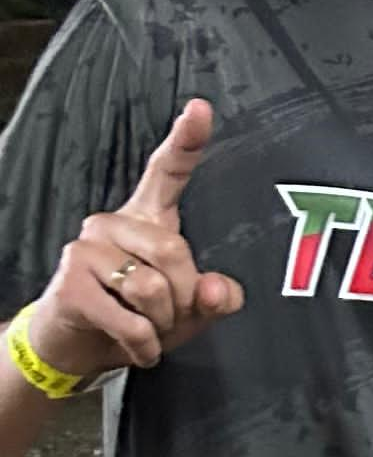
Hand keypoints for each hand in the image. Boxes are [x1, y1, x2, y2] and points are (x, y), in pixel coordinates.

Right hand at [25, 99, 243, 380]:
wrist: (75, 346)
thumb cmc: (135, 318)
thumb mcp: (187, 312)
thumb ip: (214, 298)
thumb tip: (217, 291)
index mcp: (146, 218)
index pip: (167, 173)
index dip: (186, 141)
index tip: (201, 108)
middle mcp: (112, 222)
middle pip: (176, 251)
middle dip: (184, 299)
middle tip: (170, 316)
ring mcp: (86, 248)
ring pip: (154, 288)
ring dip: (162, 324)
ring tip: (147, 328)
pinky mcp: (71, 282)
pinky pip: (131, 319)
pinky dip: (144, 344)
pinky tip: (137, 347)